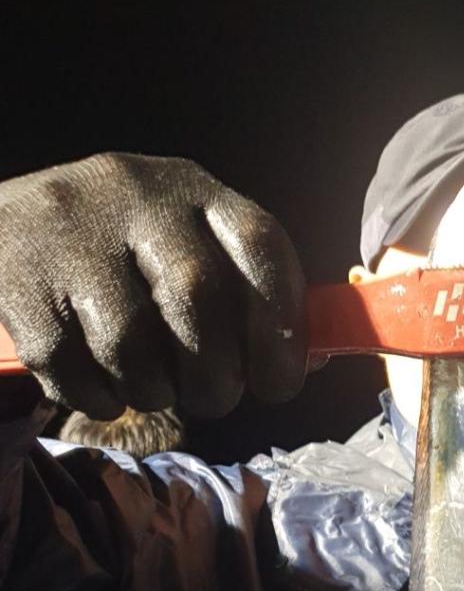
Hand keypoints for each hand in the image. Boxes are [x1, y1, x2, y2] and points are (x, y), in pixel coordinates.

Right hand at [0, 153, 306, 417]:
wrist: (10, 228)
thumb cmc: (128, 261)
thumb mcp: (193, 252)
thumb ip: (249, 300)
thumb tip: (306, 362)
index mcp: (196, 192)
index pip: (261, 245)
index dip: (281, 326)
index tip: (279, 382)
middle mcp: (136, 198)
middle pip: (197, 296)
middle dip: (216, 374)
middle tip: (213, 398)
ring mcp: (72, 234)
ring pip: (131, 342)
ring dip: (153, 391)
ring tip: (151, 388)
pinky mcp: (21, 278)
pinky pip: (71, 365)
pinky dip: (97, 396)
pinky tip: (102, 387)